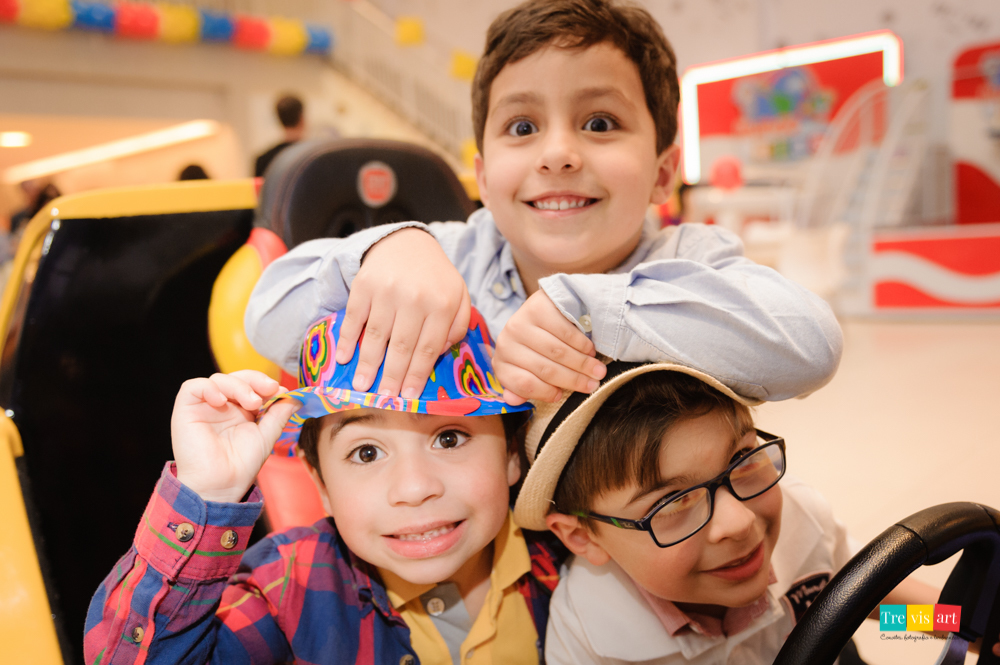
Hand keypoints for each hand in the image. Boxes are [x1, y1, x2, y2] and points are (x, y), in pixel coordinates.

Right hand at [172, 370, 298, 502]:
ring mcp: (204, 407)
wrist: (221, 484)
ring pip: (218, 379)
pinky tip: (221, 400)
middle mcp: (222, 406)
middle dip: (254, 379)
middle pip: (236, 377)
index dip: (264, 382)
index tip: (279, 390)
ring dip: (238, 385)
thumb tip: (296, 397)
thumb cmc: (242, 465)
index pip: (251, 384)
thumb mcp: (266, 435)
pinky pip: (192, 387)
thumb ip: (279, 414)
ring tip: (252, 403)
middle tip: (269, 389)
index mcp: (240, 410)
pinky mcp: (186, 410)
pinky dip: (209, 388)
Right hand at [336, 228, 469, 397]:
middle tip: (384, 399)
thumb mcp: (458, 295)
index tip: (408, 396)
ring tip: (361, 386)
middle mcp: (415, 298)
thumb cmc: (434, 277)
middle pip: (402, 346)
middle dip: (392, 377)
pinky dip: (348, 340)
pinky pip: (354, 318)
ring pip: (377, 335)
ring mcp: (387, 291)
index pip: (428, 348)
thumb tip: (443, 352)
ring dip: (367, 364)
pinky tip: (344, 359)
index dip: (417, 375)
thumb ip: (458, 324)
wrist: (406, 242)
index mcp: (442, 304)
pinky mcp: (364, 285)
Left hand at [492, 290, 606, 404]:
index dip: (546, 393)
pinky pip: (565, 332)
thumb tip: (512, 401)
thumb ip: (524, 385)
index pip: (524, 385)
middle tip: (594, 384)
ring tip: (598, 370)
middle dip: (574, 380)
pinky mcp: (537, 309)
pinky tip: (590, 350)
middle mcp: (506, 343)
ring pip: (558, 352)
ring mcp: (520, 323)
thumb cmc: (538, 344)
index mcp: (502, 363)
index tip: (562, 396)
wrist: (545, 307)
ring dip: (583, 364)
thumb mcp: (528, 366)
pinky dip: (582, 344)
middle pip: (546, 369)